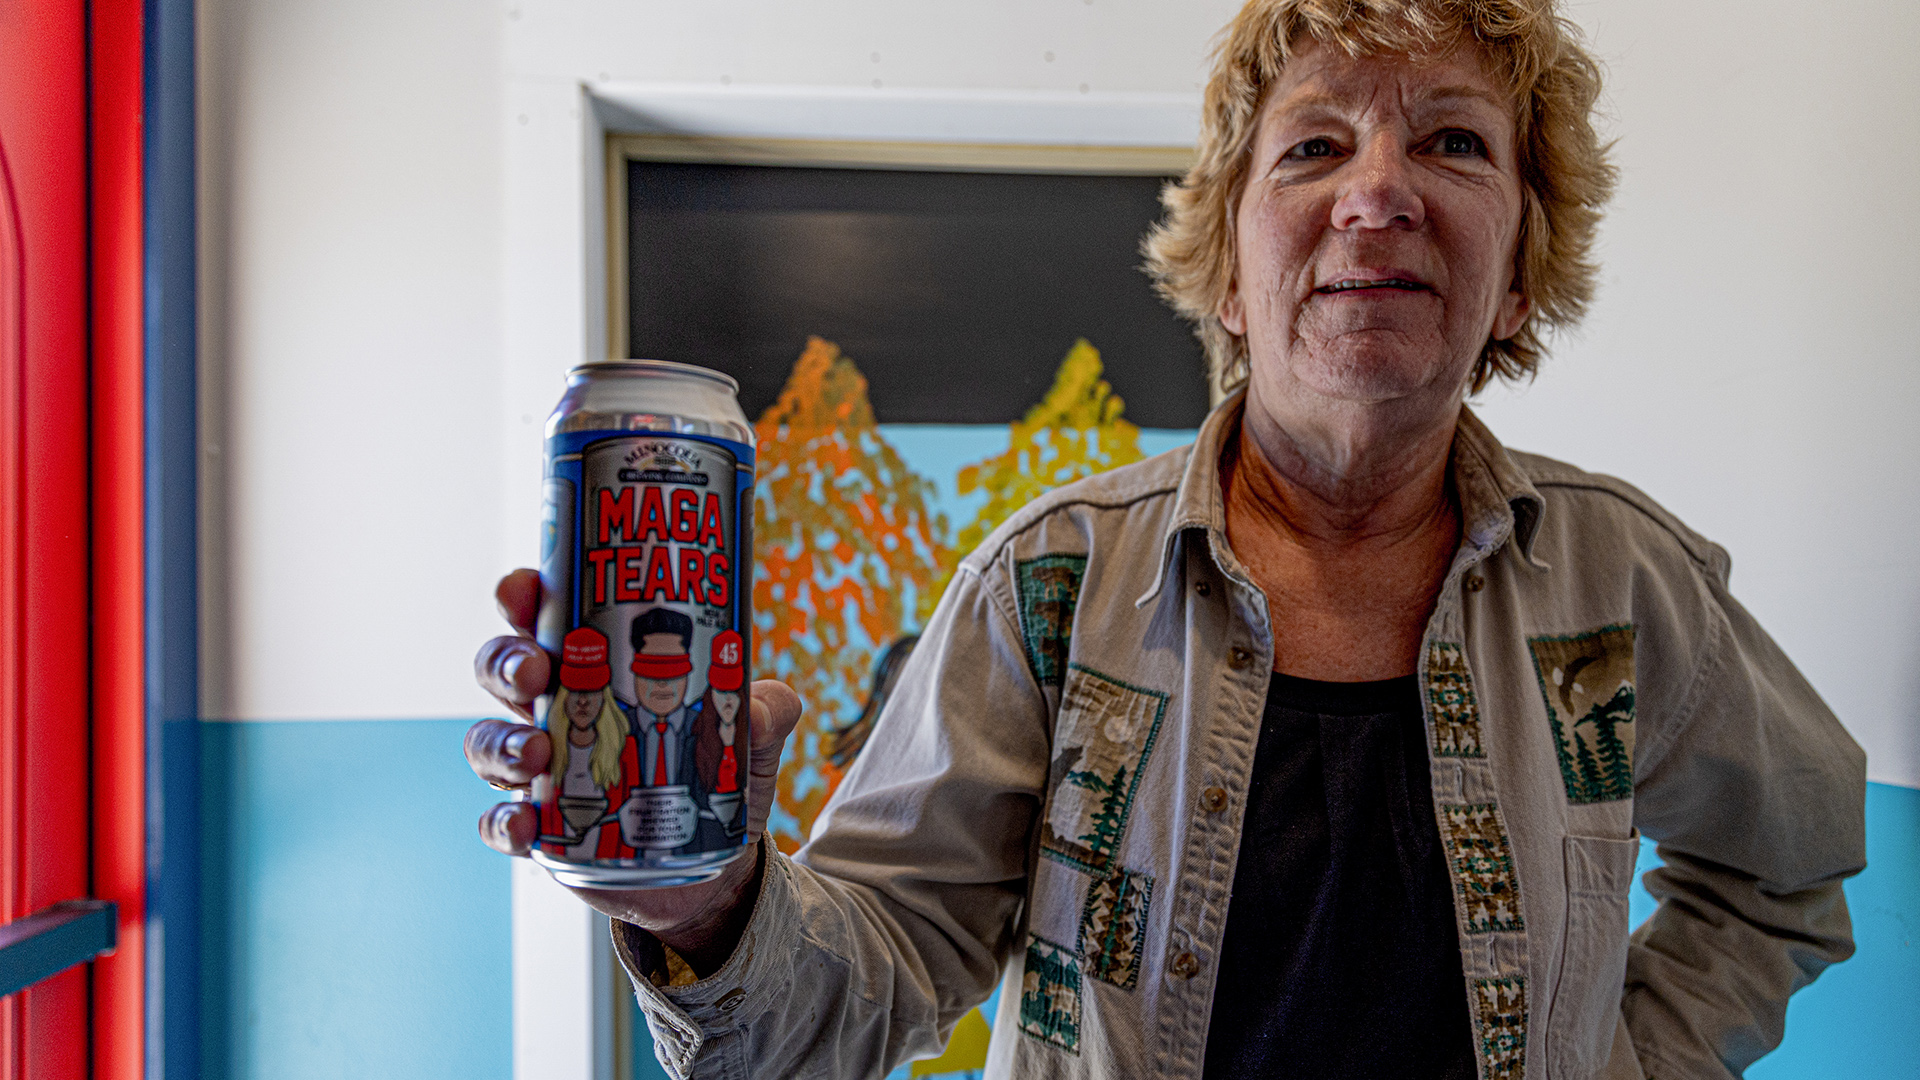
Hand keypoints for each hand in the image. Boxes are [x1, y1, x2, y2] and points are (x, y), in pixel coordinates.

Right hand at [466, 568, 803, 974]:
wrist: (716, 863)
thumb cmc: (718, 775)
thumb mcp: (753, 737)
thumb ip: (767, 712)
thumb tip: (754, 707)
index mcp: (596, 670)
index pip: (545, 619)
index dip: (524, 597)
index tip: (526, 589)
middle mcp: (556, 712)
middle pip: (503, 670)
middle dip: (506, 662)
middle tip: (536, 671)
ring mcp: (542, 772)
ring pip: (489, 742)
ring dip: (502, 743)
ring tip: (537, 753)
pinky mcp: (542, 831)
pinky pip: (499, 822)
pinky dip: (504, 821)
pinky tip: (525, 824)